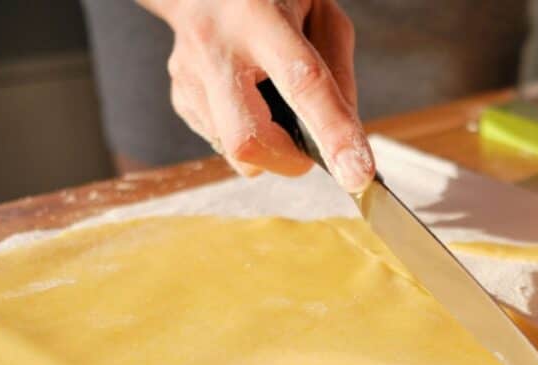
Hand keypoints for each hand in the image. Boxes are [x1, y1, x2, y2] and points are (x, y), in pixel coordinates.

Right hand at [140, 0, 373, 191]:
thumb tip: (345, 138)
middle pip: (248, 139)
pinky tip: (247, 100)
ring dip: (268, 146)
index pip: (303, 85)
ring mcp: (189, 73)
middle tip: (309, 148)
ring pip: (232, 150)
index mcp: (259, 17)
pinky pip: (220, 142)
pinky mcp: (179, 95)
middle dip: (287, 160)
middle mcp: (216, 46)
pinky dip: (246, 135)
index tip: (357, 176)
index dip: (333, 135)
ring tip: (272, 102)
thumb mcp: (320, 13)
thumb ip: (338, 72)